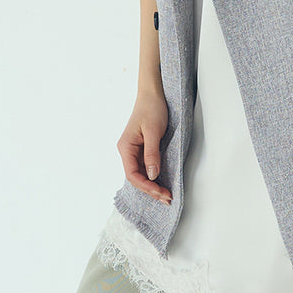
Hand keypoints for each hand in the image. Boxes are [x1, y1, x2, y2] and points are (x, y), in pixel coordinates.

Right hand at [118, 89, 171, 203]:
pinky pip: (146, 168)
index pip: (132, 174)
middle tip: (167, 198)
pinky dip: (154, 178)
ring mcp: (135, 151)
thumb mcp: (153, 131)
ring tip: (166, 195)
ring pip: (142, 175)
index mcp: (126, 147)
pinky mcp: (142, 150)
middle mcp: (127, 151)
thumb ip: (152, 154)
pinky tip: (162, 184)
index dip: (146, 186)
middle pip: (137, 177)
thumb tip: (152, 175)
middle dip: (151, 190)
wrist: (153, 94)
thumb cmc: (151, 108)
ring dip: (153, 186)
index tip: (160, 192)